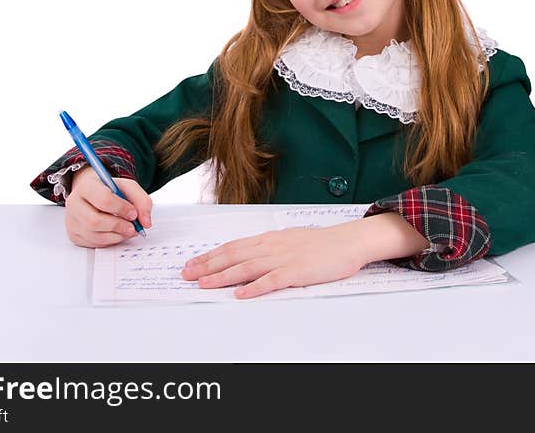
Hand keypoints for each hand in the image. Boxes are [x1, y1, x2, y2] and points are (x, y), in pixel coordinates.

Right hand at [64, 166, 152, 247]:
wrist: (94, 195)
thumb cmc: (110, 190)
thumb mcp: (129, 188)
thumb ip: (142, 201)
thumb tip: (146, 222)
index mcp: (87, 186)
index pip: (103, 199)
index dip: (121, 209)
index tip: (133, 213)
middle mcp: (74, 203)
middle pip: (94, 221)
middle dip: (118, 226)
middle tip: (133, 227)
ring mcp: (72, 221)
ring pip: (94, 235)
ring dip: (116, 236)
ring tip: (127, 230)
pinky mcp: (74, 235)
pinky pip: (93, 244)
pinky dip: (110, 241)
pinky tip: (117, 233)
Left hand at [180, 221, 369, 299]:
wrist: (348, 241)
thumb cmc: (322, 243)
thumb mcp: (290, 240)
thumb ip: (269, 248)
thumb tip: (248, 256)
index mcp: (270, 239)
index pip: (233, 246)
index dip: (210, 255)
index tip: (192, 263)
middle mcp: (272, 246)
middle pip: (233, 255)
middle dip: (207, 265)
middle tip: (186, 274)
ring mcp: (284, 258)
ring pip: (246, 267)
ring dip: (222, 276)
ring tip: (203, 284)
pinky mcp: (297, 272)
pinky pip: (272, 281)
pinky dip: (254, 288)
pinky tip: (240, 295)